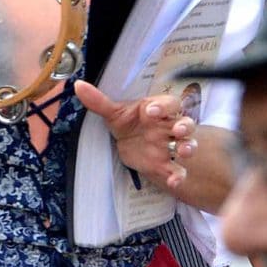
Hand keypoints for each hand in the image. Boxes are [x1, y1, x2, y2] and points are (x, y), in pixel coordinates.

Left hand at [75, 81, 199, 189]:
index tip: (151, 111)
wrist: (130, 143)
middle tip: (178, 130)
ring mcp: (170, 145)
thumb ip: (98, 101)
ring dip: (188, 147)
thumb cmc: (127, 122)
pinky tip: (174, 181)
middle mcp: (169, 126)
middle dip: (185, 126)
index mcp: (157, 109)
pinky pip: (177, 169)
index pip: (168, 103)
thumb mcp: (112, 112)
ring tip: (184, 152)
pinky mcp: (167, 163)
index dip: (163, 106)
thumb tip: (78, 85)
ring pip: (188, 144)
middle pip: (185, 123)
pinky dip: (178, 175)